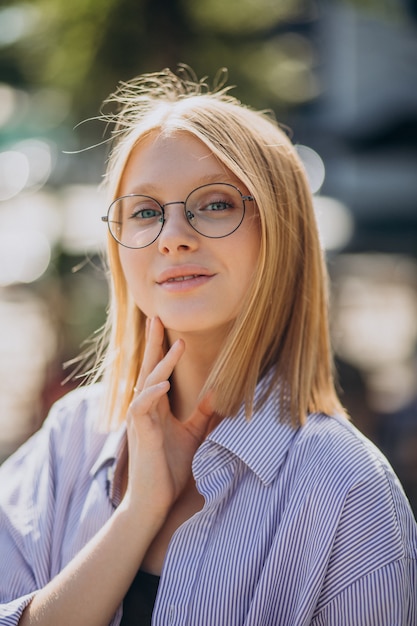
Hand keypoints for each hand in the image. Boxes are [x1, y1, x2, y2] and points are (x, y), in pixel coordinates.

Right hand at [122, 317, 215, 519]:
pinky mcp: (139, 434)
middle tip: (157, 316)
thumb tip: (219, 394)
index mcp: (156, 406)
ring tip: (178, 345)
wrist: (154, 501)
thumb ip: (202, 414)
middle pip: (148, 368)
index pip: (157, 370)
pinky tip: (164, 383)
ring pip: (147, 383)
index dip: (161, 348)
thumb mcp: (192, 435)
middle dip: (153, 342)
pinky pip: (141, 407)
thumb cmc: (170, 469)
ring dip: (162, 363)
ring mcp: (140, 420)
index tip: (165, 325)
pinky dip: (151, 393)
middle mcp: (145, 408)